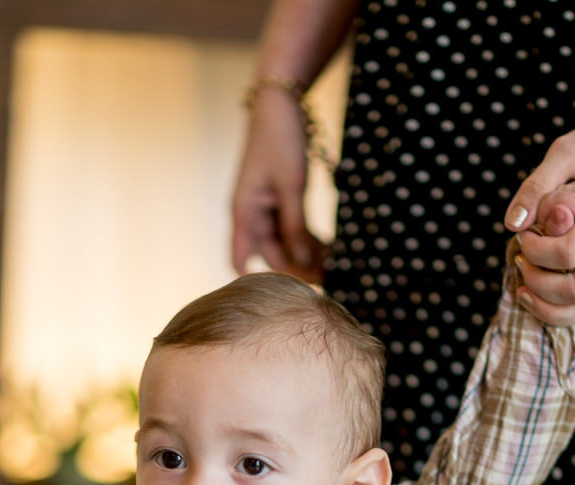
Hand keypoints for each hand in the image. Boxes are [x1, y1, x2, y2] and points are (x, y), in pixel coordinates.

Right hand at [232, 86, 326, 281]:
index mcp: (244, 212)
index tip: (286, 294)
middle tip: (328, 279)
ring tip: (334, 265)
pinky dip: (309, 239)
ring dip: (306, 255)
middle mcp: (252, 215)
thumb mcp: (292, 184)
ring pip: (285, 244)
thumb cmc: (280, 138)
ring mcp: (267, 208)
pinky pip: (294, 229)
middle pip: (270, 256)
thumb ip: (295, 226)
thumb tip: (303, 263)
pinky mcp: (282, 200)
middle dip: (296, 268)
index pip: (240, 260)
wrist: (281, 100)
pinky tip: (330, 249)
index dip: (256, 282)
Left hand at [504, 103, 574, 322]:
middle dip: (538, 283)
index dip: (535, 251)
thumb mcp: (569, 149)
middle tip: (521, 259)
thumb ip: (538, 185)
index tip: (522, 234)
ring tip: (525, 284)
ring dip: (549, 306)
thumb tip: (513, 224)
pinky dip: (565, 308)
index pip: (569, 253)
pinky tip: (541, 291)